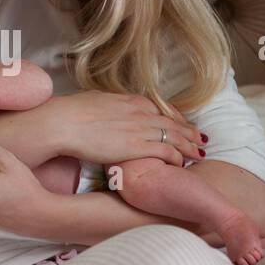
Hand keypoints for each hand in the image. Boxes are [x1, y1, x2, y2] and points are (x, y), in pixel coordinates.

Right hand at [57, 91, 203, 166]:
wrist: (64, 122)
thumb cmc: (72, 112)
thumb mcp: (96, 101)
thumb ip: (110, 106)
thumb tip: (109, 108)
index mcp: (131, 100)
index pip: (162, 109)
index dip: (176, 118)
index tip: (182, 124)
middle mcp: (140, 113)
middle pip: (173, 123)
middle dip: (189, 132)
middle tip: (201, 139)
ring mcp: (140, 129)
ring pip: (175, 137)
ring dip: (189, 146)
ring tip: (199, 153)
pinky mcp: (136, 147)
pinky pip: (165, 152)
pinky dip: (176, 157)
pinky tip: (181, 163)